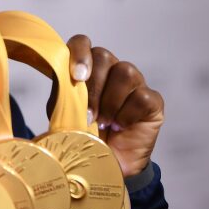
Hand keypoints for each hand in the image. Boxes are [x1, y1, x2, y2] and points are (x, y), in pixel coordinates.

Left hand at [66, 35, 164, 176]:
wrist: (107, 166)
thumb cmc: (83, 136)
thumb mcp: (64, 116)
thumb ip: (61, 96)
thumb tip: (56, 83)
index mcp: (87, 68)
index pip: (83, 43)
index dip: (79, 53)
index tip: (76, 76)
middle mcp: (111, 70)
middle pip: (103, 56)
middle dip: (93, 87)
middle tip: (88, 115)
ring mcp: (134, 84)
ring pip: (125, 72)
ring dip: (110, 101)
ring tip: (104, 122)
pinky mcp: (152, 101)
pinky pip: (142, 96)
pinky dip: (127, 114)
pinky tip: (120, 127)